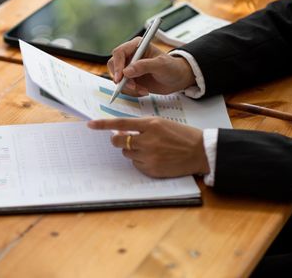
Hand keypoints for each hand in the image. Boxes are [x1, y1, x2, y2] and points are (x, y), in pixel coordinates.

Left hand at [87, 117, 208, 177]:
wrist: (200, 151)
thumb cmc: (181, 135)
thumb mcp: (162, 123)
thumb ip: (141, 126)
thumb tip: (121, 131)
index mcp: (151, 125)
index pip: (121, 123)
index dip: (103, 124)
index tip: (90, 125)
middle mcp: (148, 140)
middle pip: (119, 141)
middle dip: (118, 140)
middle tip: (124, 138)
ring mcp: (149, 156)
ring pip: (127, 153)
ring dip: (132, 150)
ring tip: (149, 148)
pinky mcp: (152, 169)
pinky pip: (136, 165)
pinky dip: (140, 161)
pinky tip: (154, 158)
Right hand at [108, 37, 195, 94]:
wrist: (177, 79)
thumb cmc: (172, 68)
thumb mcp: (161, 65)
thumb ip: (144, 66)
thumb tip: (127, 71)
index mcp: (137, 46)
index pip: (119, 52)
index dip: (117, 65)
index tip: (121, 78)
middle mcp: (130, 56)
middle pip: (113, 65)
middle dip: (121, 78)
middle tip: (132, 87)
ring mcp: (129, 68)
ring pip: (117, 78)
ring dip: (128, 87)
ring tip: (143, 90)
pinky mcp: (130, 79)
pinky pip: (123, 86)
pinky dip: (132, 92)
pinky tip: (143, 91)